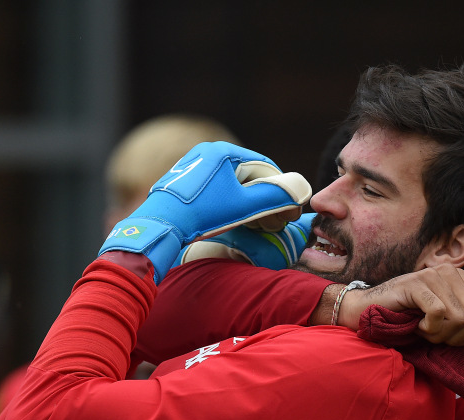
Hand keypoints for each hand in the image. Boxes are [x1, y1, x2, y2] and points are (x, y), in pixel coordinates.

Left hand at [100, 141, 310, 281]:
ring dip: (245, 202)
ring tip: (251, 222)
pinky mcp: (182, 179)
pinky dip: (226, 201)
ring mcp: (192, 164)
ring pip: (230, 182)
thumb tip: (301, 191)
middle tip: (269, 220)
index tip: (285, 208)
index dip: (279, 188)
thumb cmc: (206, 214)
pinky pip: (213, 187)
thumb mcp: (246, 207)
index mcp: (223, 151)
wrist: (163, 225)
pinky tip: (227, 219)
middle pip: (247, 174)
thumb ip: (275, 197)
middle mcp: (206, 151)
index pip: (264, 166)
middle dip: (261, 197)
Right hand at [338, 266, 463, 344]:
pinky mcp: (416, 283)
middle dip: (457, 337)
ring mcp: (433, 275)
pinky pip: (438, 314)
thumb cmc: (408, 317)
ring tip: (423, 329)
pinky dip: (428, 329)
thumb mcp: (444, 317)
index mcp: (463, 278)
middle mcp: (452, 272)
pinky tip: (416, 325)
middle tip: (435, 335)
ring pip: (459, 318)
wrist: (368, 311)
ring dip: (440, 334)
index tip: (454, 339)